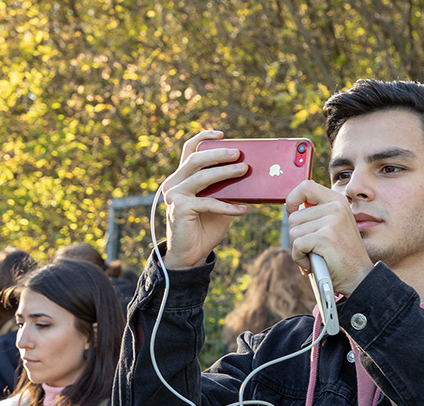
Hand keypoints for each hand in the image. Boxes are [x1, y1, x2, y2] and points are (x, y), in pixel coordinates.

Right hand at [161, 130, 248, 268]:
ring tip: (245, 170)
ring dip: (225, 172)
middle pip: (196, 159)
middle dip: (219, 153)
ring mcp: (174, 195)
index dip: (203, 138)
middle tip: (239, 153)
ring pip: (201, 177)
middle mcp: (174, 183)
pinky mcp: (180, 209)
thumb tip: (249, 172)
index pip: (189, 150)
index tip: (222, 134)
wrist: (191, 253)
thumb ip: (226, 187)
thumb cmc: (205, 226)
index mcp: (181, 177)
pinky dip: (227, 206)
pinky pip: (208, 202)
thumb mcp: (219, 202)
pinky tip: (243, 210)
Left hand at [285, 181, 373, 295]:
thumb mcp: (332, 227)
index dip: (292, 199)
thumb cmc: (340, 255)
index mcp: (337, 201)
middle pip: (294, 217)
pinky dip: (300, 259)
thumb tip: (291, 208)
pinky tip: (313, 263)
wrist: (358, 277)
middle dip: (296, 236)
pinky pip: (297, 246)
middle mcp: (336, 207)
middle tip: (311, 248)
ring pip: (293, 233)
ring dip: (298, 250)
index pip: (306, 186)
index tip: (292, 212)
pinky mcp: (325, 237)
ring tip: (315, 256)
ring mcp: (331, 221)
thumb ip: (317, 214)